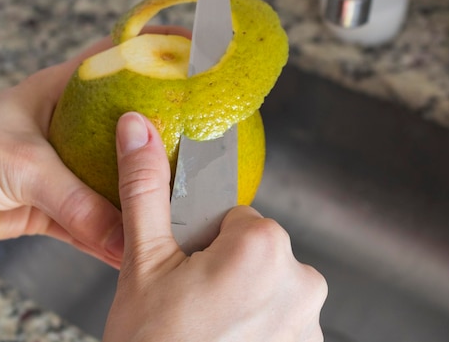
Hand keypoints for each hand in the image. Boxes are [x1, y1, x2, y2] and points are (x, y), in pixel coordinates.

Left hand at [0, 26, 189, 268]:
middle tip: (198, 148)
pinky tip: (130, 246)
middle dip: (159, 137)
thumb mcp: (23, 164)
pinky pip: (89, 221)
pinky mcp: (50, 204)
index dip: (155, 52)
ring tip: (172, 207)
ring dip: (135, 195)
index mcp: (62, 91)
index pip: (117, 58)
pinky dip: (108, 235)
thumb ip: (76, 200)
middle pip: (126, 127)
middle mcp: (68, 126)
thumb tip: (123, 232)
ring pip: (111, 179)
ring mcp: (61, 168)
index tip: (196, 57)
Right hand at [103, 112, 326, 341]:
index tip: (185, 273)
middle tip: (188, 305)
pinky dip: (257, 329)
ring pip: (267, 287)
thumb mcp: (143, 262)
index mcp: (264, 246)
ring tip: (204, 331)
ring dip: (241, 301)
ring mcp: (311, 324)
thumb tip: (138, 128)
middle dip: (223, 270)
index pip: (235, 217)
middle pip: (254, 252)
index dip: (203, 243)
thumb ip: (145, 187)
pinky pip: (281, 320)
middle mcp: (302, 280)